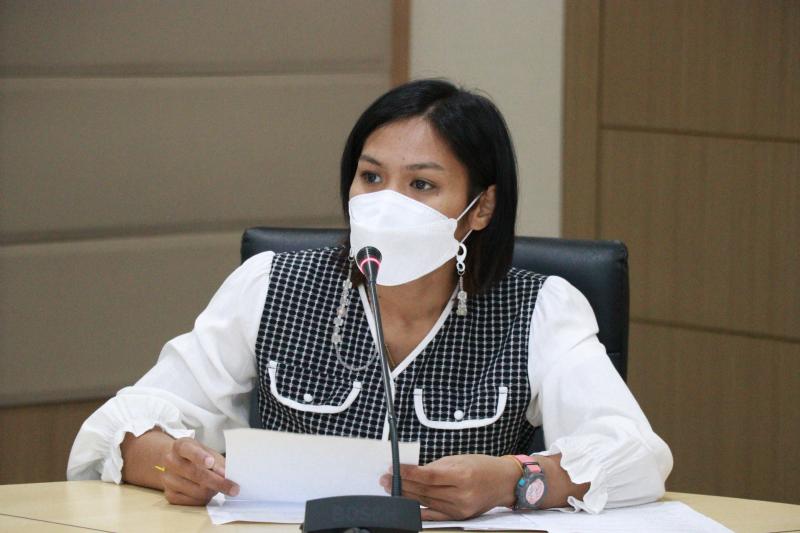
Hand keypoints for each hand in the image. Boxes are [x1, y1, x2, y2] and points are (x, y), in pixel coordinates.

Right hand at [160, 437, 238, 505]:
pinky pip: (192, 502)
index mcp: (181, 446)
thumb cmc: (196, 456)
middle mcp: (170, 461)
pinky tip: (207, 492)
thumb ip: (217, 462)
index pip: (189, 450)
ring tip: (217, 487)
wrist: (174, 462)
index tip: (210, 462)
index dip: (200, 456)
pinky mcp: (169, 494)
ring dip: (212, 491)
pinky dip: (204, 499)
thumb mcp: (207, 451)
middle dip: (218, 482)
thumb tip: (226, 476)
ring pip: (197, 491)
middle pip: (196, 474)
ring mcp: (167, 479)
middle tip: (233, 488)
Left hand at [380, 454, 518, 520]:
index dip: (408, 473)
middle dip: (403, 483)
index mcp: (462, 475)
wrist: (503, 482)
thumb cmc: (482, 466)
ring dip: (407, 495)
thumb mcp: (459, 459)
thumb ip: (436, 466)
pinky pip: (435, 514)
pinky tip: (406, 504)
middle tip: (386, 478)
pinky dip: (420, 509)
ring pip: (427, 502)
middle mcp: (461, 495)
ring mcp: (460, 508)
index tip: (393, 468)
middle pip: (425, 490)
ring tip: (392, 487)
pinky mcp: (460, 517)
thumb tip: (412, 470)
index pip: (428, 476)